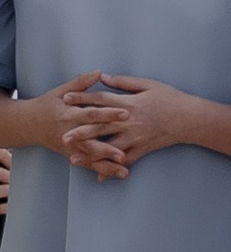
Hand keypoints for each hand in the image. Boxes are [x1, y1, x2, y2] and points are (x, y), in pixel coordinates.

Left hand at [57, 74, 206, 176]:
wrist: (189, 118)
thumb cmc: (169, 98)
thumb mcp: (146, 84)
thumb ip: (122, 82)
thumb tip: (102, 77)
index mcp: (128, 103)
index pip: (100, 100)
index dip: (82, 98)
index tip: (65, 99)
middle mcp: (129, 121)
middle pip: (100, 126)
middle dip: (80, 132)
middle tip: (62, 136)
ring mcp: (135, 137)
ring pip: (109, 147)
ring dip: (90, 153)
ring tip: (73, 158)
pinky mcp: (142, 148)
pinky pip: (124, 160)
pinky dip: (112, 168)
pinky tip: (99, 175)